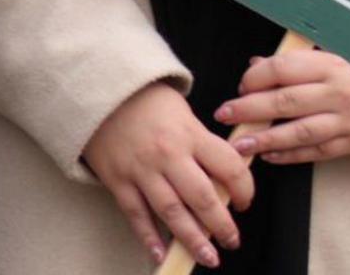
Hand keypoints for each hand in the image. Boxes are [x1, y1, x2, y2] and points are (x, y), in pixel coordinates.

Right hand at [82, 82, 250, 267]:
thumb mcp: (185, 113)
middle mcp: (169, 155)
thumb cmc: (149, 102)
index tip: (246, 202)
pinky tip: (161, 253)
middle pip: (202, 197)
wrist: (103, 93)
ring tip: (207, 257)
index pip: (229, 167)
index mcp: (191, 134)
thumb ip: (203, 143)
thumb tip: (226, 172)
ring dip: (192, 239)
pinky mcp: (118, 182)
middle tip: (232, 240)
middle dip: (221, 224)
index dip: (244, 188)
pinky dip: (149, 237)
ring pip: (171, 212)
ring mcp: (142, 171)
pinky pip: (136, 215)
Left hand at [220, 45, 349, 164]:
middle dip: (250, 108)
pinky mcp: (347, 144)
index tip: (242, 86)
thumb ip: (293, 64)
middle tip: (225, 114)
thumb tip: (255, 66)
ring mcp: (344, 121)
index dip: (257, 77)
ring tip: (239, 144)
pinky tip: (267, 156)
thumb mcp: (328, 61)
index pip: (285, 69)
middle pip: (286, 101)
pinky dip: (287, 155)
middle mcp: (338, 93)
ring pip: (298, 132)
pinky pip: (312, 152)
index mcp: (332, 66)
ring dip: (264, 138)